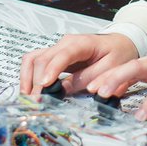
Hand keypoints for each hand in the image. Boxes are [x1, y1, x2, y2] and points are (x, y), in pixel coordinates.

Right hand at [18, 33, 137, 95]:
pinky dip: (28, 75)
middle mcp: (65, 43)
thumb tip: (66, 89)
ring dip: (27, 78)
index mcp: (82, 43)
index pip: (63, 54)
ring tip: (28, 98)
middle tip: (35, 102)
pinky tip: (29, 91)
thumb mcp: (112, 66)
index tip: (45, 86)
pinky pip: (35, 62)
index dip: (52, 70)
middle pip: (42, 58)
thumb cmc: (118, 53)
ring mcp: (57, 48)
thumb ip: (90, 77)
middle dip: (36, 81)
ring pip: (33, 58)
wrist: (120, 42)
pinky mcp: (54, 56)